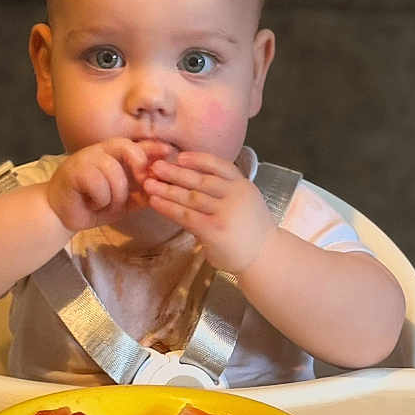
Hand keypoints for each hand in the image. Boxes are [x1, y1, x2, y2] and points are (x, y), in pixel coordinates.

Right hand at [46, 138, 173, 231]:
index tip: (168, 151)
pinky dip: (100, 200)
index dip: (152, 147)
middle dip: (139, 166)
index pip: (136, 146)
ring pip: (114, 172)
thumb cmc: (93, 205)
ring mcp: (86, 159)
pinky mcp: (74, 170)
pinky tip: (92, 204)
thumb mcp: (123, 201)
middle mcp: (100, 152)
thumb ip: (140, 194)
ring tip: (105, 204)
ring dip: (116, 196)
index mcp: (113, 156)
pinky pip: (99, 184)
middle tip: (141, 185)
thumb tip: (162, 190)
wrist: (62, 214)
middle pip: (127, 148)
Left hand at [142, 152, 276, 272]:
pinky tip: (155, 202)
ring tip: (148, 184)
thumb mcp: (245, 203)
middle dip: (175, 172)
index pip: (219, 165)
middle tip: (155, 166)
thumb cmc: (251, 232)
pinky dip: (168, 207)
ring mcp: (225, 213)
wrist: (265, 258)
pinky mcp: (214, 230)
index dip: (198, 159)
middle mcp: (235, 195)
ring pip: (191, 197)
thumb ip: (225, 193)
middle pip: (201, 179)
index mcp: (243, 185)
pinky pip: (186, 215)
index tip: (179, 156)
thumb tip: (195, 183)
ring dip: (167, 189)